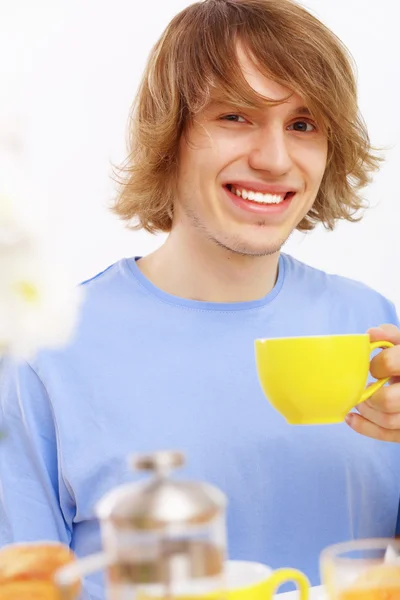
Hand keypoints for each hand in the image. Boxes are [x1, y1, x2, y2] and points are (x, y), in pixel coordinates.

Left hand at [345, 324, 399, 441]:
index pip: (387, 364)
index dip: (374, 366)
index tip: (371, 367)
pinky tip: (351, 418)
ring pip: (387, 421)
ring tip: (359, 402)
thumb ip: (389, 335)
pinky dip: (365, 428)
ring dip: (365, 412)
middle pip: (386, 400)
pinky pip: (388, 435)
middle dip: (367, 396)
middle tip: (363, 389)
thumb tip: (371, 334)